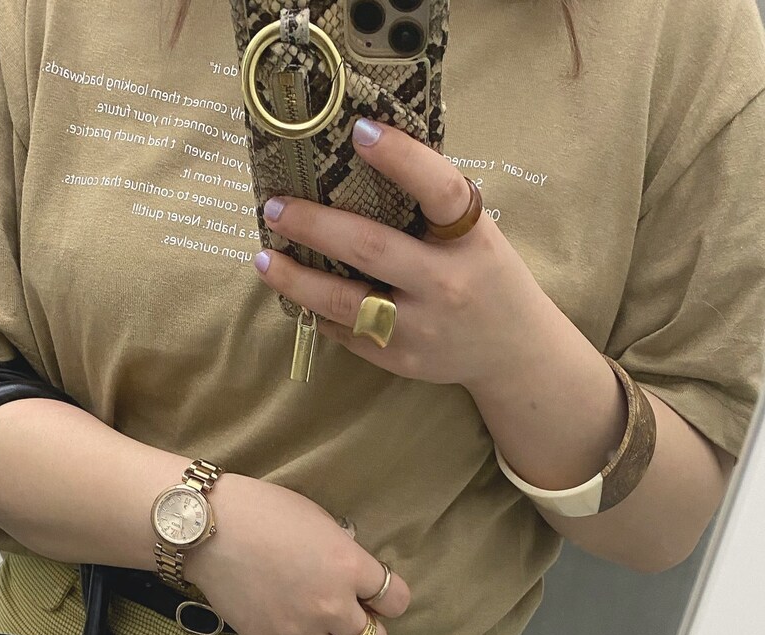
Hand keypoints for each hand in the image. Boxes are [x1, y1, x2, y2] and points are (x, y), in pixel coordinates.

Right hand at [184, 472, 410, 634]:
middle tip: (355, 620)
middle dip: (369, 631)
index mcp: (349, 568)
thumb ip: (344, 555)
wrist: (207, 529)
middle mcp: (331, 607)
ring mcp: (299, 631)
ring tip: (317, 624)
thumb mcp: (320, 522)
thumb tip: (353, 576)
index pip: (396, 601)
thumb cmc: (264, 511)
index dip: (390, 598)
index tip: (379, 596)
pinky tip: (279, 618)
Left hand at [251, 117, 548, 392]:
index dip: (401, 158)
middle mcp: (445, 284)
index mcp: (470, 240)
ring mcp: (421, 327)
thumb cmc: (486, 276)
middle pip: (371, 248)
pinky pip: (345, 333)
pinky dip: (316, 311)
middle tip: (275, 207)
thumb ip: (435, 206)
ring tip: (264, 257)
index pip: (439, 189)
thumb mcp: (476, 235)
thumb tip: (365, 154)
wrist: (513, 352)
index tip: (360, 130)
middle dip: (314, 225)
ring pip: (345, 302)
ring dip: (296, 279)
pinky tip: (295, 294)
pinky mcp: (400, 359)